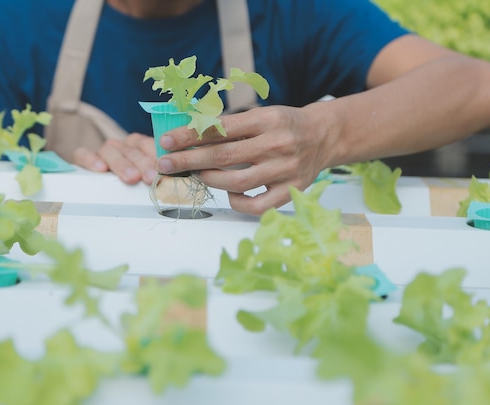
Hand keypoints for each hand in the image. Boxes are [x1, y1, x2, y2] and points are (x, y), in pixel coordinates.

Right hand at [73, 133, 157, 184]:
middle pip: (131, 149)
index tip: (163, 170)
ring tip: (131, 178)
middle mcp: (123, 146)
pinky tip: (101, 168)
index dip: (155, 155)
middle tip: (150, 178)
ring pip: (110, 150)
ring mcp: (105, 151)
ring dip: (122, 164)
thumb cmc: (140, 183)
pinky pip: (83, 154)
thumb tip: (171, 180)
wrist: (110, 189)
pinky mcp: (84, 158)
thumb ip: (162, 176)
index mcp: (141, 146)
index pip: (147, 144)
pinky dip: (90, 159)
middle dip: (143, 164)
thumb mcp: (154, 179)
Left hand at [156, 105, 333, 214]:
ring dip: (209, 179)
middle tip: (165, 163)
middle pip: (223, 156)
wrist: (323, 136)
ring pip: (237, 182)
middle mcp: (277, 144)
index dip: (189, 135)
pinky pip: (257, 205)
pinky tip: (229, 193)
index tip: (166, 140)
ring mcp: (285, 170)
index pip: (220, 128)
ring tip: (197, 174)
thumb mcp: (260, 115)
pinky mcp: (291, 190)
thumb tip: (186, 134)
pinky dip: (237, 201)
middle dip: (188, 160)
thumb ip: (228, 125)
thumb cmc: (283, 125)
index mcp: (267, 119)